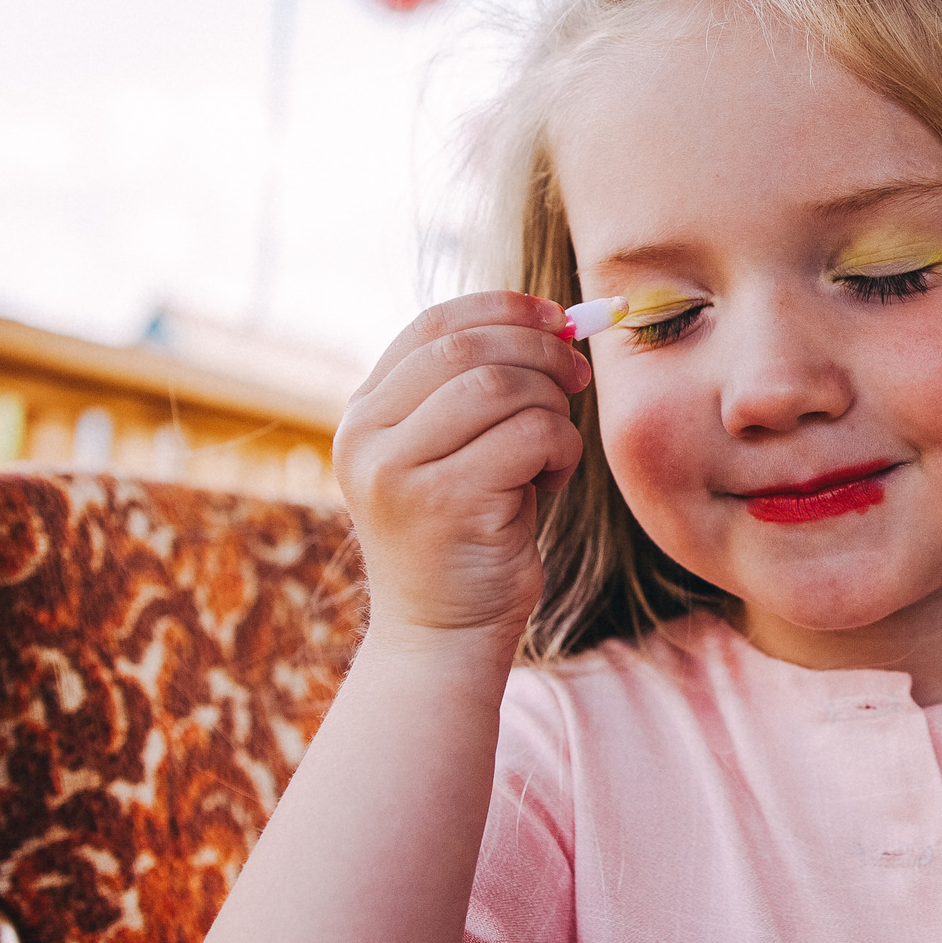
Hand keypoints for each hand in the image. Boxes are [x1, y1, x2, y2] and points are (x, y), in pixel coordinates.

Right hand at [334, 292, 589, 640]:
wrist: (444, 633)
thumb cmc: (467, 533)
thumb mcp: (457, 449)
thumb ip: (481, 386)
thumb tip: (556, 323)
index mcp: (365, 413)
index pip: (434, 326)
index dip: (503, 309)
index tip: (557, 318)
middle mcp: (366, 436)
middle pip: (468, 348)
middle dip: (539, 352)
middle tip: (576, 376)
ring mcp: (397, 470)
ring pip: (500, 386)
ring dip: (551, 407)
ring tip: (553, 447)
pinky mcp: (442, 503)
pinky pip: (527, 436)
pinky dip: (560, 448)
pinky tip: (550, 482)